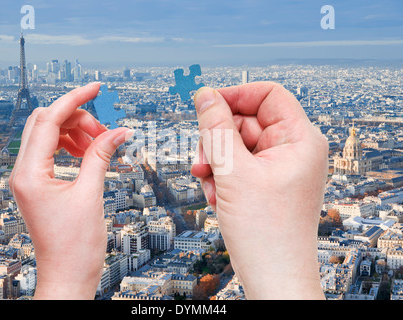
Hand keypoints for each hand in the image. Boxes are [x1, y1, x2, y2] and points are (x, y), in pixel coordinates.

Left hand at [10, 83, 132, 298]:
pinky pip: (53, 152)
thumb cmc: (75, 247)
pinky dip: (73, 147)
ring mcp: (29, 179)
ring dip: (76, 133)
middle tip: (105, 130)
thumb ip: (101, 156)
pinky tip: (91, 153)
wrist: (68, 276)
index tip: (96, 87)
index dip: (74, 99)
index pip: (48, 120)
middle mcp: (23, 173)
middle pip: (46, 123)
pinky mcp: (39, 185)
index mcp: (29, 173)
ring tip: (100, 144)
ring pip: (50, 135)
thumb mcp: (90, 195)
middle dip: (77, 118)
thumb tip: (119, 131)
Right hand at [191, 83, 327, 299]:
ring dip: (215, 162)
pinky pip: (237, 166)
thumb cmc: (264, 231)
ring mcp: (278, 168)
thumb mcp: (233, 172)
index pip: (267, 95)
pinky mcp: (265, 184)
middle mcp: (292, 150)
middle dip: (218, 141)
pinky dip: (221, 177)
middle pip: (245, 121)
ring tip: (211, 187)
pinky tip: (218, 198)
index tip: (205, 105)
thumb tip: (204, 95)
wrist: (272, 276)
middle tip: (202, 163)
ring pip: (236, 145)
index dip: (234, 96)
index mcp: (299, 139)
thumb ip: (216, 128)